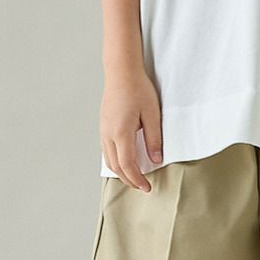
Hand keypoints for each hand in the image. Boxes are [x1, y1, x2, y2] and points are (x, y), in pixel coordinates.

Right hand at [100, 68, 162, 191]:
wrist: (121, 72)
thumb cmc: (138, 89)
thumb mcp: (152, 114)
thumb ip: (154, 139)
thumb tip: (156, 160)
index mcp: (121, 133)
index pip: (128, 166)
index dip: (137, 180)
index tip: (147, 187)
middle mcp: (108, 134)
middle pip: (116, 167)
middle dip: (129, 180)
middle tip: (142, 186)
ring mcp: (103, 130)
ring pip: (109, 160)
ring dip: (121, 172)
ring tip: (134, 176)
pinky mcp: (103, 125)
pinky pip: (106, 150)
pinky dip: (115, 161)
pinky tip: (125, 160)